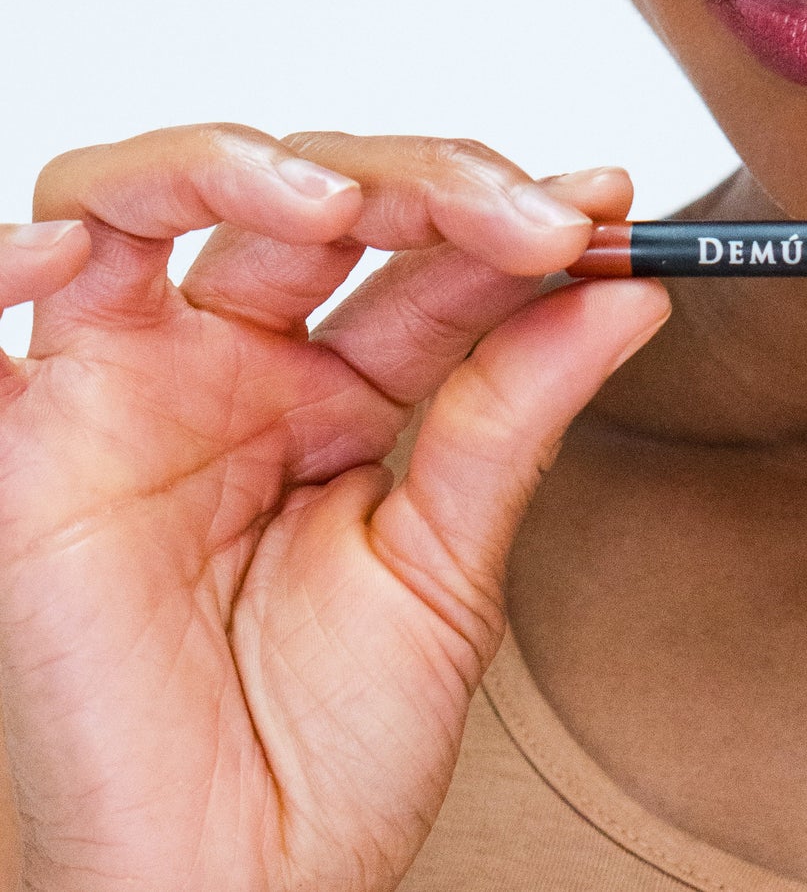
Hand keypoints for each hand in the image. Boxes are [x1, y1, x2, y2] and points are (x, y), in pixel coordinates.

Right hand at [0, 127, 668, 891]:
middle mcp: (228, 367)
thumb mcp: (447, 567)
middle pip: (305, 196)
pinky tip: (70, 243)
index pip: (419, 253)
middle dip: (420, 182)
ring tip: (338, 207)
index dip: (505, 215)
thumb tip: (627, 287)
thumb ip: (515, 414)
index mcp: (335, 387)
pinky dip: (1, 260)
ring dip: (236, 166)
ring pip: (142, 200)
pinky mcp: (24, 455)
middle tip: (524, 216)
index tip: (604, 211)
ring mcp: (124, 395)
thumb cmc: (325, 757)